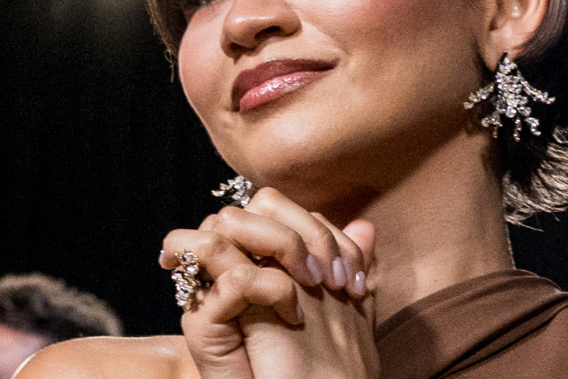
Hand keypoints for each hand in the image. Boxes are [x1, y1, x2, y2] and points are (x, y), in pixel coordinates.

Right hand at [160, 188, 378, 378]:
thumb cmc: (312, 364)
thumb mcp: (340, 308)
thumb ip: (346, 265)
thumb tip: (366, 226)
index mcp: (260, 255)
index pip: (282, 206)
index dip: (323, 230)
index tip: (353, 273)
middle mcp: (232, 262)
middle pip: (256, 205)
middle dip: (305, 231)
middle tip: (329, 277)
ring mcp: (211, 286)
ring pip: (229, 222)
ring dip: (286, 245)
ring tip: (314, 286)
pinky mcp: (202, 317)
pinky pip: (234, 276)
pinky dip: (274, 290)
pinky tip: (294, 318)